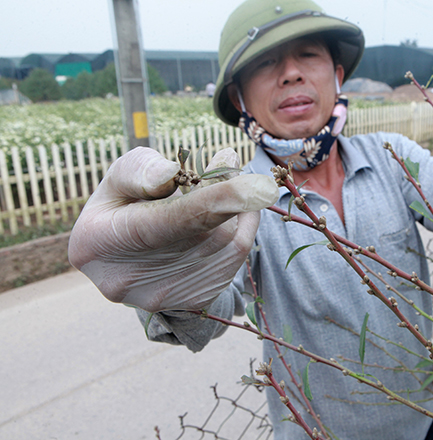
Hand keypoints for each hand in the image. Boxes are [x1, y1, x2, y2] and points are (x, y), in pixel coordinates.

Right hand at [68, 147, 278, 312]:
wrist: (127, 264)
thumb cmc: (123, 209)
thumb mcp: (118, 181)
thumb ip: (138, 170)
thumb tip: (169, 173)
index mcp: (99, 242)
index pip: (168, 222)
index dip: (213, 202)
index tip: (253, 184)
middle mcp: (129, 280)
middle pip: (204, 232)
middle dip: (227, 194)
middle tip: (228, 163)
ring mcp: (164, 297)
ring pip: (225, 244)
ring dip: (235, 209)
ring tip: (223, 187)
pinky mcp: (193, 302)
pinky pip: (234, 260)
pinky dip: (239, 229)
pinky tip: (229, 213)